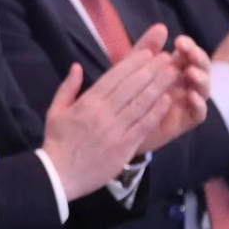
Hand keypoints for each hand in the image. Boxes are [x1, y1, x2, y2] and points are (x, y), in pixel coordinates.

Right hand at [42, 26, 180, 199]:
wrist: (59, 175)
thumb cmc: (57, 142)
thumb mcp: (55, 111)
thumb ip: (67, 88)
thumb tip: (77, 66)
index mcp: (86, 103)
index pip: (114, 78)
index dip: (133, 64)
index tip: (148, 52)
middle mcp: (103, 114)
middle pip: (132, 87)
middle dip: (151, 70)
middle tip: (168, 58)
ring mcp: (115, 131)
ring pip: (141, 104)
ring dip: (159, 86)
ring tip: (173, 73)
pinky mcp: (124, 147)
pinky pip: (143, 126)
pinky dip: (156, 112)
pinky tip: (167, 100)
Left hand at [135, 35, 210, 155]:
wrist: (116, 124)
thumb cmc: (127, 91)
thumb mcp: (133, 66)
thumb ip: (146, 47)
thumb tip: (161, 27)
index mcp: (175, 68)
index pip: (188, 54)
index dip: (188, 46)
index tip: (179, 41)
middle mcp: (185, 83)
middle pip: (201, 68)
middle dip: (199, 59)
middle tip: (191, 54)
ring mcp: (187, 102)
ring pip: (203, 89)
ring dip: (202, 79)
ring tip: (191, 72)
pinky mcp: (185, 120)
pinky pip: (199, 113)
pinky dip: (199, 104)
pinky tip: (193, 96)